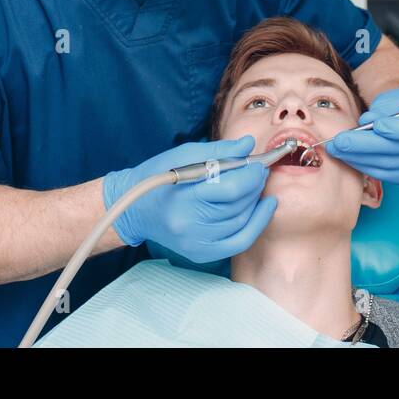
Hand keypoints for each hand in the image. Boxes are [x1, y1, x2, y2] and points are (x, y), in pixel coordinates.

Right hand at [102, 136, 277, 262]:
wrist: (134, 208)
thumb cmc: (158, 175)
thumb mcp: (184, 154)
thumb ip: (219, 150)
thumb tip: (249, 145)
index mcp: (182, 197)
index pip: (230, 189)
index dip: (250, 175)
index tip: (257, 163)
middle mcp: (189, 225)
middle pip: (238, 206)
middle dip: (255, 185)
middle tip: (259, 171)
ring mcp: (195, 243)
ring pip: (241, 222)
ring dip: (256, 202)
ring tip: (256, 185)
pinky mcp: (201, 253)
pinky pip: (239, 242)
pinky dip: (256, 224)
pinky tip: (264, 207)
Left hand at [323, 85, 398, 183]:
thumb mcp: (396, 95)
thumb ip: (384, 107)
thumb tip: (368, 121)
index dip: (395, 128)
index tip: (374, 125)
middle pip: (396, 150)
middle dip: (363, 146)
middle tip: (339, 141)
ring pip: (386, 164)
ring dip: (358, 158)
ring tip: (336, 149)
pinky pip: (383, 173)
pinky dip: (363, 165)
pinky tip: (348, 157)